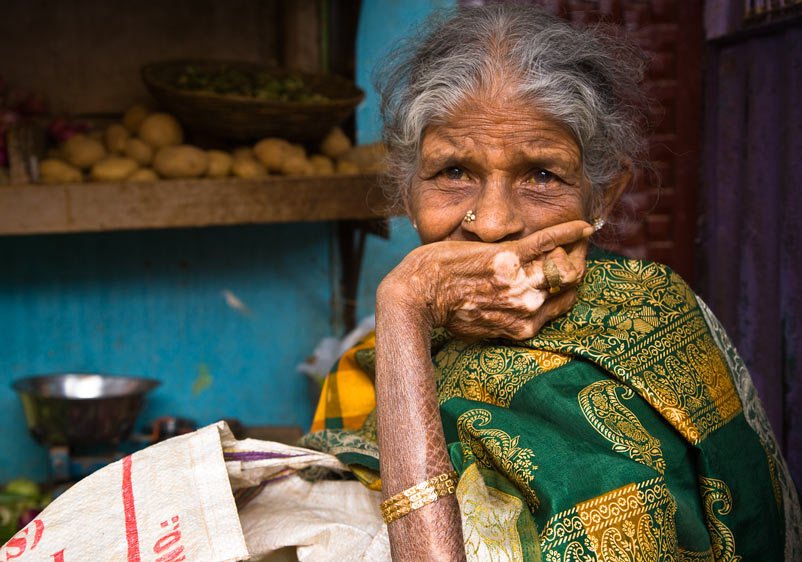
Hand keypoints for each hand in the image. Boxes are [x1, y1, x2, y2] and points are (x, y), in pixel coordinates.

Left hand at [378, 220, 592, 340]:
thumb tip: (511, 311)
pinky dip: (568, 232)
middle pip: (570, 285)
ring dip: (569, 250)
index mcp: (523, 326)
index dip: (568, 290)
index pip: (564, 305)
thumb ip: (503, 318)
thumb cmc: (442, 309)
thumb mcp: (481, 325)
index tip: (568, 278)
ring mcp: (521, 281)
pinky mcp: (509, 256)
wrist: (418, 294)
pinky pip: (548, 241)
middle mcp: (528, 306)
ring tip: (572, 241)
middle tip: (573, 255)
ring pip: (563, 264)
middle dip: (575, 268)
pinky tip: (582, 226)